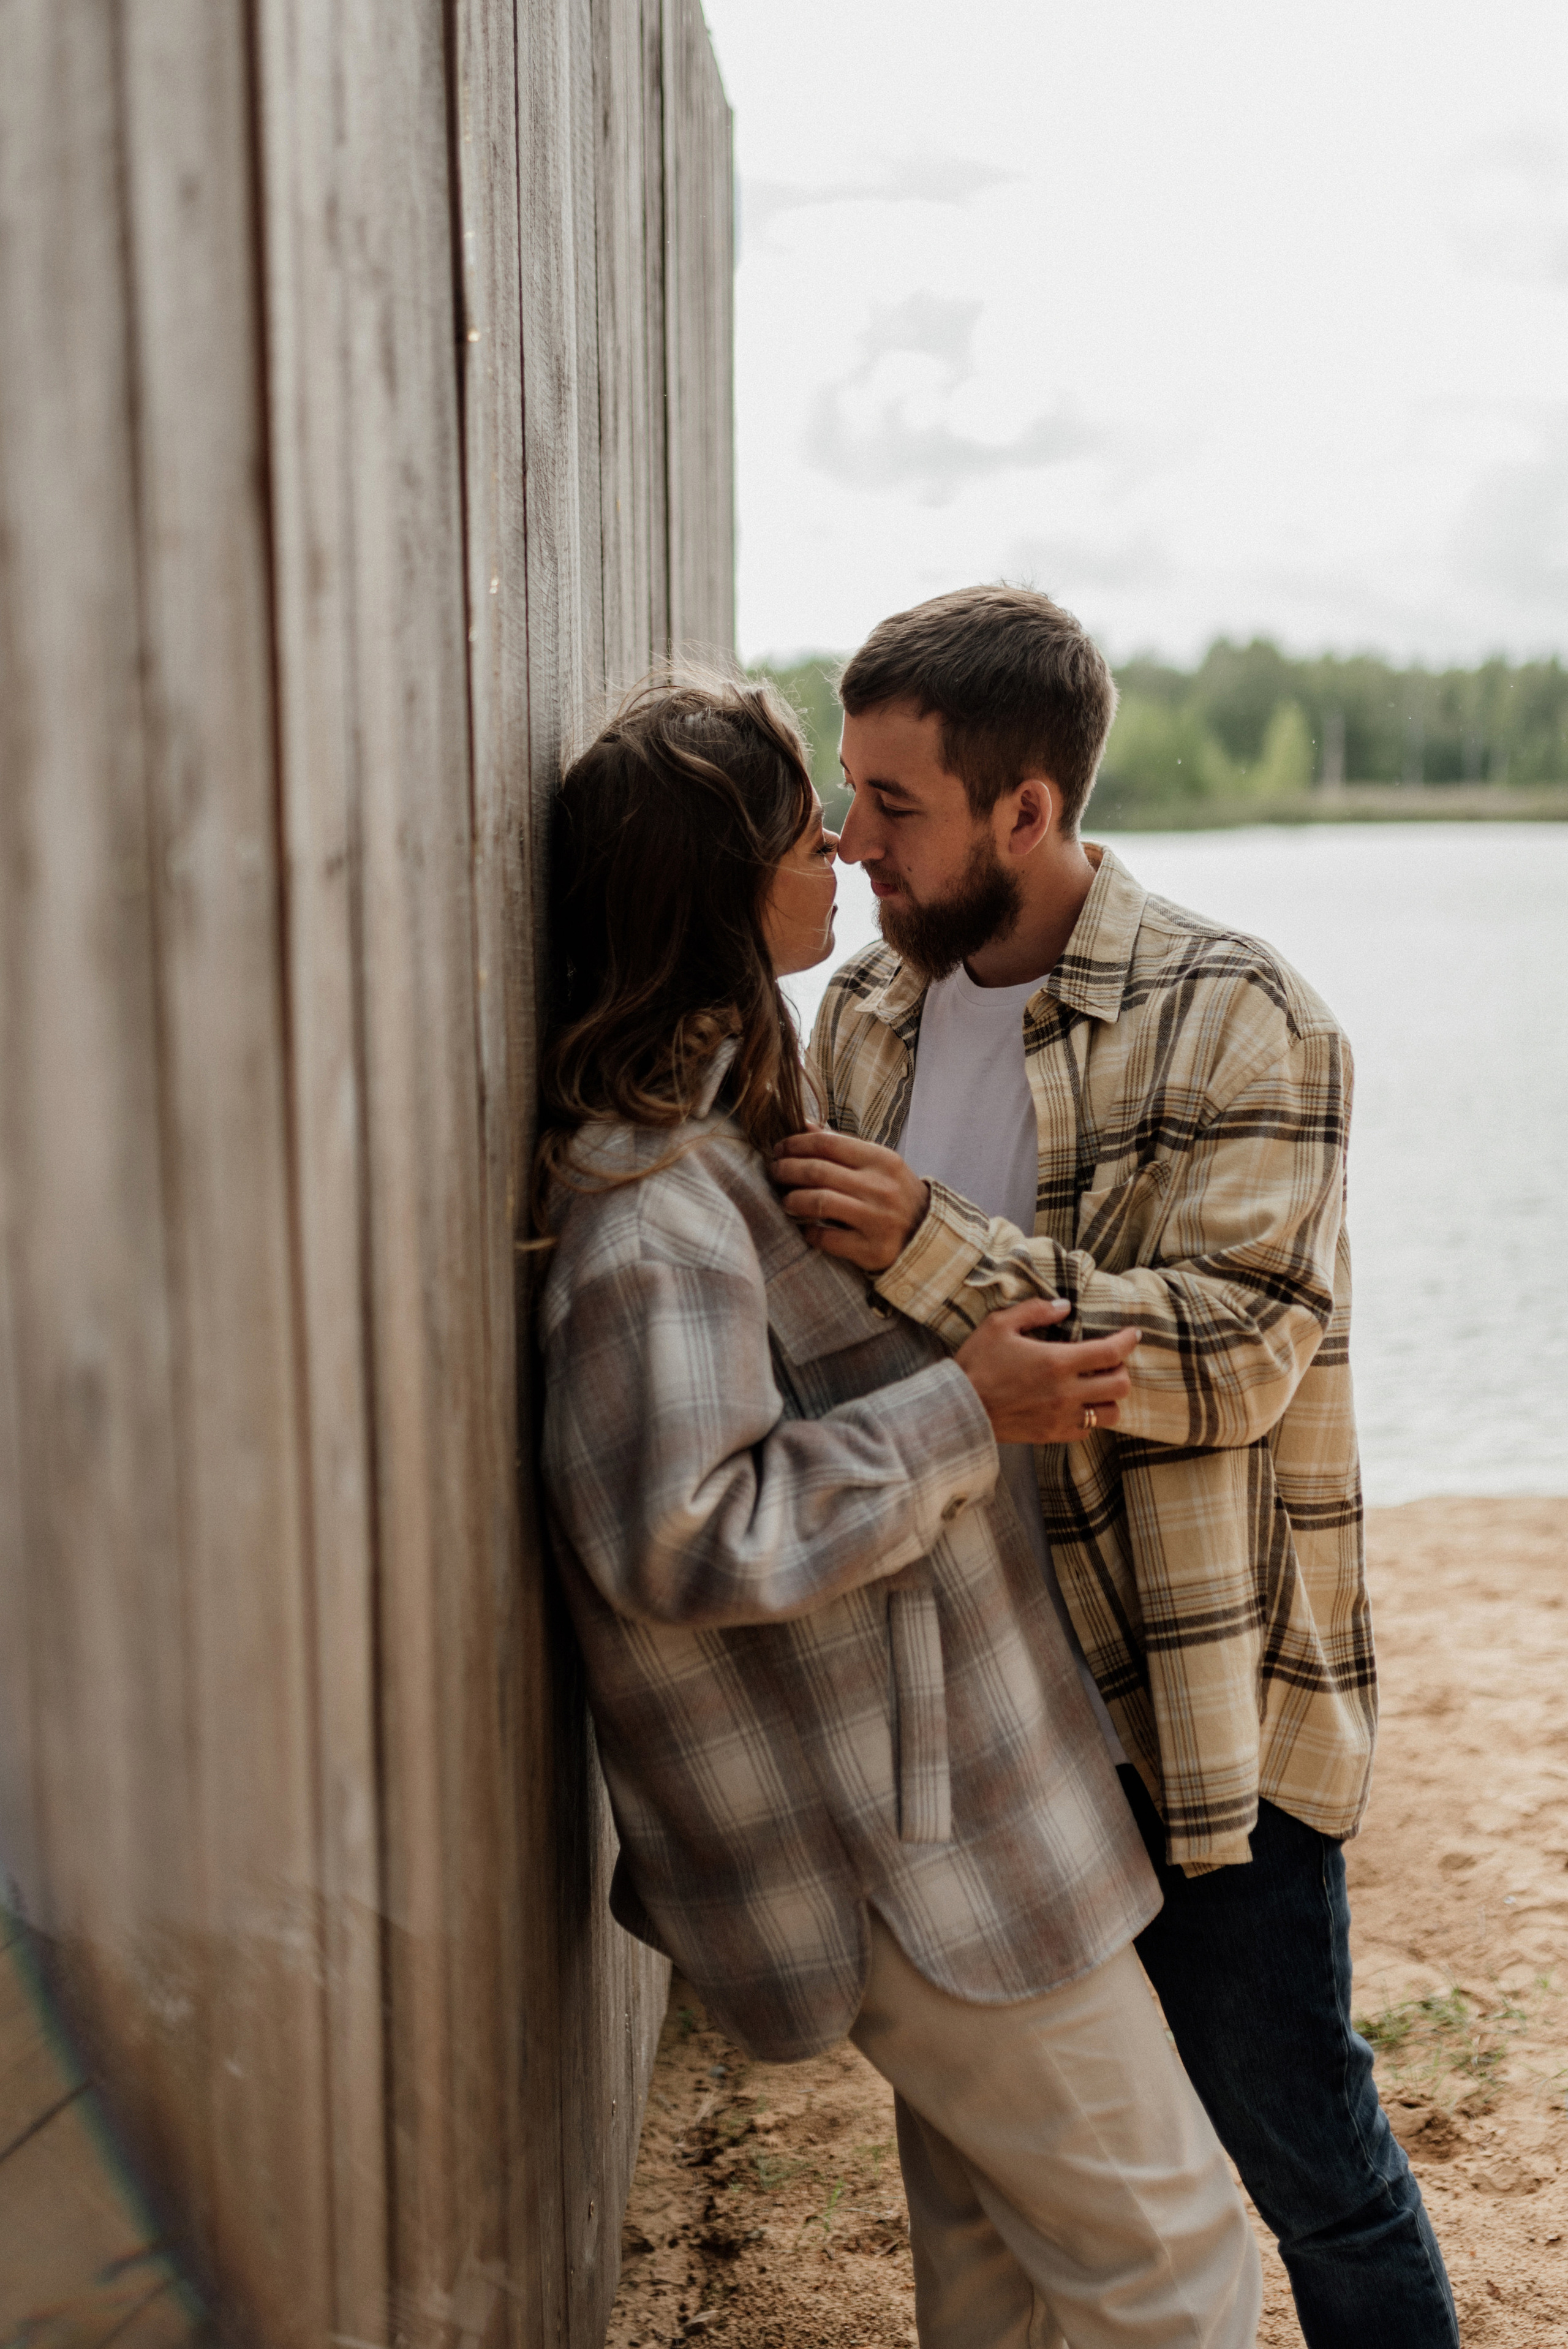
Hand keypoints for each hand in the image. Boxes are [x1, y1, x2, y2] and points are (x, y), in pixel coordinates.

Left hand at [771, 1126, 929, 1271]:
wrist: (928, 1235)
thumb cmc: (896, 1194)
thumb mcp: (878, 1164)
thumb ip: (842, 1146)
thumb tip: (804, 1125)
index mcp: (882, 1160)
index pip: (828, 1143)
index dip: (796, 1144)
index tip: (780, 1149)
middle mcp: (880, 1188)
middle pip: (817, 1171)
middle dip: (787, 1169)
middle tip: (775, 1172)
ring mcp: (876, 1220)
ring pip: (818, 1202)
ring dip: (793, 1200)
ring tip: (787, 1201)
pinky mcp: (870, 1249)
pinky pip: (826, 1238)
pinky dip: (810, 1232)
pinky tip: (807, 1228)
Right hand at [955, 1299, 1139, 1444]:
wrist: (959, 1409)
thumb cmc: (977, 1364)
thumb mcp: (999, 1325)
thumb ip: (1035, 1310)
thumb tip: (1064, 1306)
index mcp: (1057, 1362)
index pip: (1110, 1352)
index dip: (1128, 1341)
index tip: (1133, 1334)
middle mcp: (1067, 1393)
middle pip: (1121, 1385)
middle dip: (1122, 1370)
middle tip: (1110, 1361)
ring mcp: (1062, 1417)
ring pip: (1111, 1413)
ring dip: (1110, 1397)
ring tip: (1097, 1386)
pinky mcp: (1053, 1435)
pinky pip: (1088, 1431)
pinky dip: (1090, 1417)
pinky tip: (1077, 1405)